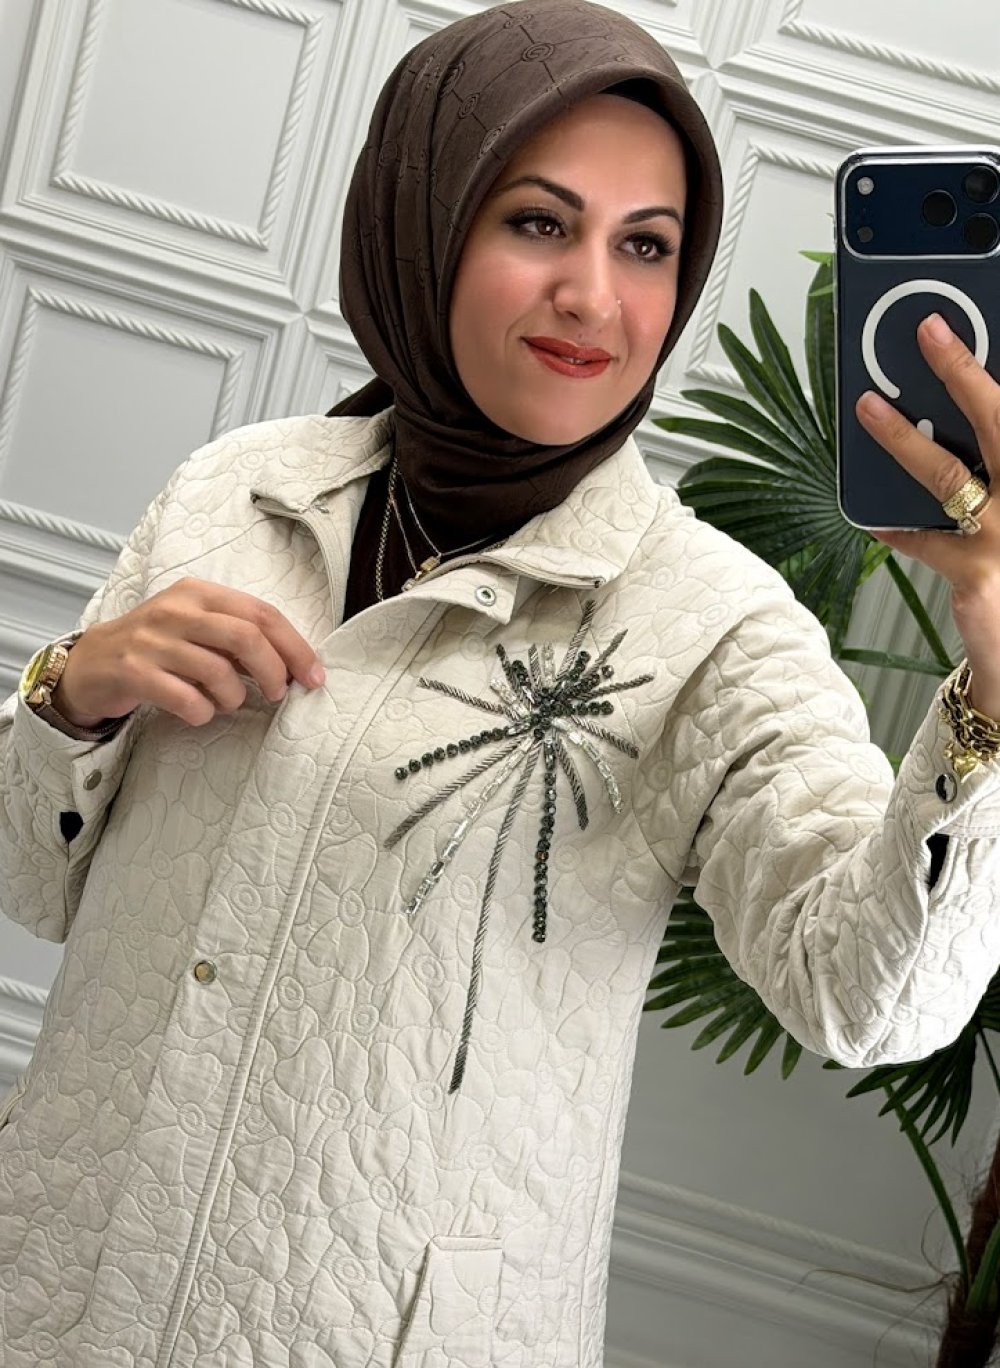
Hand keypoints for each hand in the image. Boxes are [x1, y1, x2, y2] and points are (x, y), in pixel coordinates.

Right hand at [54, 578, 325, 727]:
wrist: (92, 663)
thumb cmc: (159, 647)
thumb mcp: (197, 628)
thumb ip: (239, 638)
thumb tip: (294, 664)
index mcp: (199, 593)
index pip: (261, 614)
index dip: (295, 647)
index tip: (314, 676)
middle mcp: (176, 610)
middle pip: (245, 638)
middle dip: (274, 672)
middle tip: (277, 694)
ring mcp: (152, 640)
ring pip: (218, 671)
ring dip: (234, 697)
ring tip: (226, 702)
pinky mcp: (133, 671)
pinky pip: (186, 699)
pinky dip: (202, 713)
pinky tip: (198, 712)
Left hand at [856, 313, 999, 718]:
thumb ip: (995, 471)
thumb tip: (966, 412)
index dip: (983, 373)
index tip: (955, 332)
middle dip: (963, 371)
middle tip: (929, 333)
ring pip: (949, 474)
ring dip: (904, 437)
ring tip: (870, 408)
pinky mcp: (978, 578)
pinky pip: (924, 540)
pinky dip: (897, 525)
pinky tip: (873, 514)